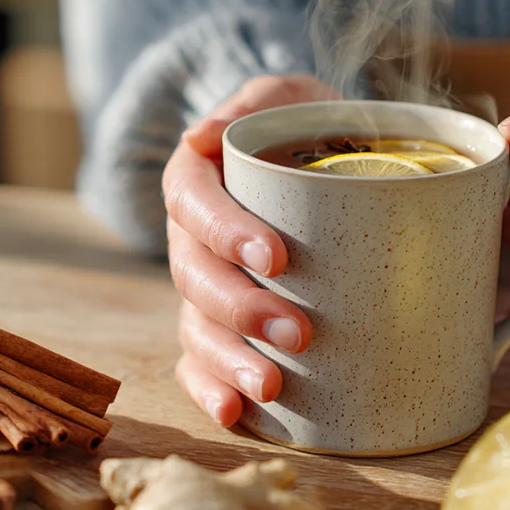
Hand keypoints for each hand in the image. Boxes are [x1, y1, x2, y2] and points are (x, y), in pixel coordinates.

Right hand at [164, 75, 335, 425]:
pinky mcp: (221, 324)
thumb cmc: (304, 125)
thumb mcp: (289, 96)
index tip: (277, 257)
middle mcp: (191, 237)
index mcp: (198, 180)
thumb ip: (259, 100)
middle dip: (241, 309)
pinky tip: (236, 412)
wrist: (318, 156)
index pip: (195, 203)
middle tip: (299, 331)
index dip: (227, 232)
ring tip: (272, 386)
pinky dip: (209, 388)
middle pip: (195, 277)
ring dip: (228, 359)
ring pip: (195, 326)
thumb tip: (203, 136)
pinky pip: (198, 362)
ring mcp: (203, 286)